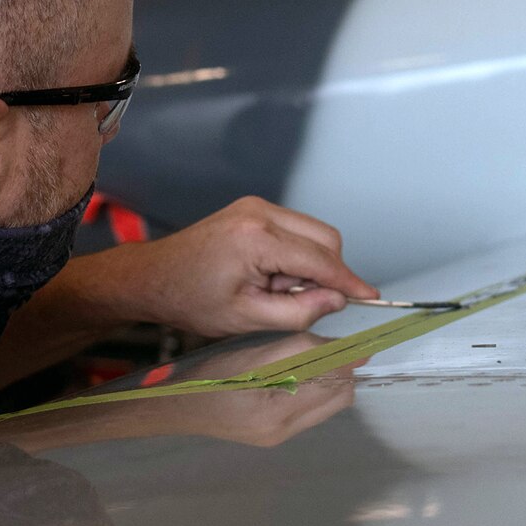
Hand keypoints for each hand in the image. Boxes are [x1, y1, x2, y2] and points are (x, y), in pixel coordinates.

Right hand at [0, 335, 362, 450]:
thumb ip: (302, 351)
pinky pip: (310, 406)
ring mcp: (275, 435)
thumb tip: (350, 351)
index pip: (338, 383)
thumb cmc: (201, 373)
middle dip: (341, 366)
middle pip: (338, 395)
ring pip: (327, 399)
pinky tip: (293, 365)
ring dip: (327, 374)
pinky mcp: (269, 432)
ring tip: (309, 348)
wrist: (164, 402)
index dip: (347, 355)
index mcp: (276, 413)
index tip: (350, 332)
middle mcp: (281, 431)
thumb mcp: (251, 353)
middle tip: (325, 336)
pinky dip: (312, 384)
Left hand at [114, 197, 376, 336]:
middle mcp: (260, 212)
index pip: (321, 259)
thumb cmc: (191, 300)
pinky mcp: (254, 209)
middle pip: (325, 238)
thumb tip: (337, 300)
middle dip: (325, 273)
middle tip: (295, 301)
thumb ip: (298, 311)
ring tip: (272, 289)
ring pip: (313, 233)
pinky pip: (295, 230)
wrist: (154, 277)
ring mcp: (256, 206)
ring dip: (308, 265)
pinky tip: (268, 276)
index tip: (371, 297)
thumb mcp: (247, 318)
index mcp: (257, 239)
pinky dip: (294, 255)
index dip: (349, 281)